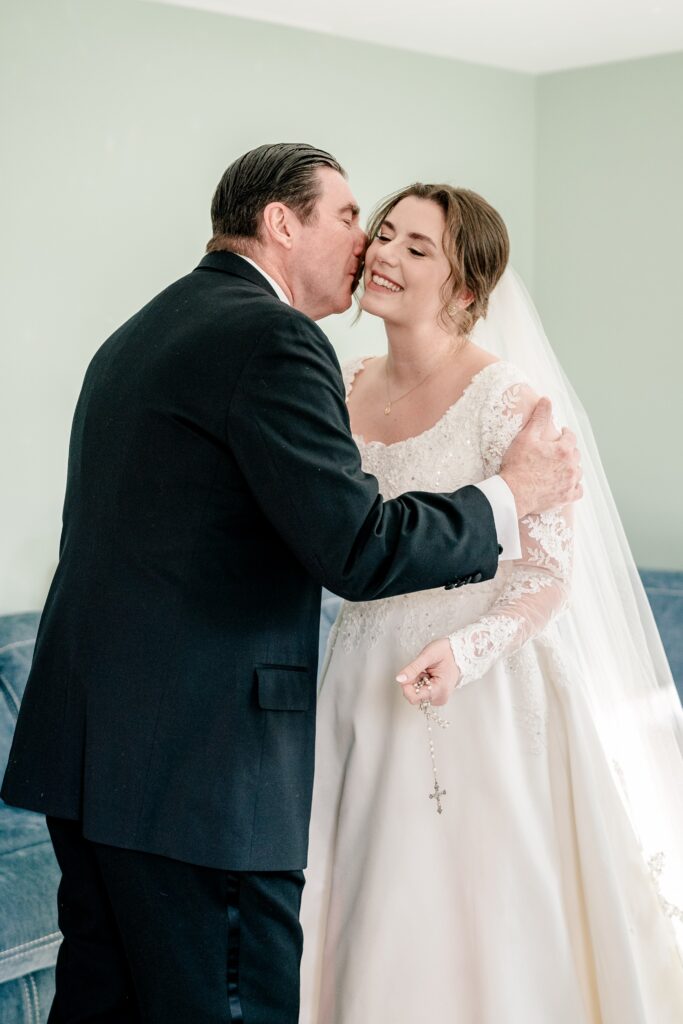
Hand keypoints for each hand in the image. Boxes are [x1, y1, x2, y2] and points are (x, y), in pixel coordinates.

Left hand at [396, 637, 461, 706]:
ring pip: (416, 694)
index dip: (406, 685)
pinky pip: (420, 692)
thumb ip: (413, 668)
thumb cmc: (447, 652)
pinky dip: (420, 682)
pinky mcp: (436, 696)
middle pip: (413, 696)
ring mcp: (438, 698)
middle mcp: (440, 698)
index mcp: (440, 690)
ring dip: (416, 681)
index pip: (413, 697)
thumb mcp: (428, 655)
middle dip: (412, 682)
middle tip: (422, 669)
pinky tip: (428, 674)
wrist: (459, 652)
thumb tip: (399, 679)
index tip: (410, 673)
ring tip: (427, 671)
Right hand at [499, 397, 581, 517]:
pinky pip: (578, 491)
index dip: (565, 433)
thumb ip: (539, 418)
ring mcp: (569, 483)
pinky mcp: (565, 497)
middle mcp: (571, 466)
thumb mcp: (526, 437)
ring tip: (562, 467)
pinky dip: (575, 486)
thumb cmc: (517, 465)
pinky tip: (568, 484)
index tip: (561, 433)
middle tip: (558, 450)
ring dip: (572, 467)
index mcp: (563, 450)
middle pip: (575, 454)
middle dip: (568, 450)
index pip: (570, 437)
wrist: (513, 493)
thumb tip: (547, 399)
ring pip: (578, 472)